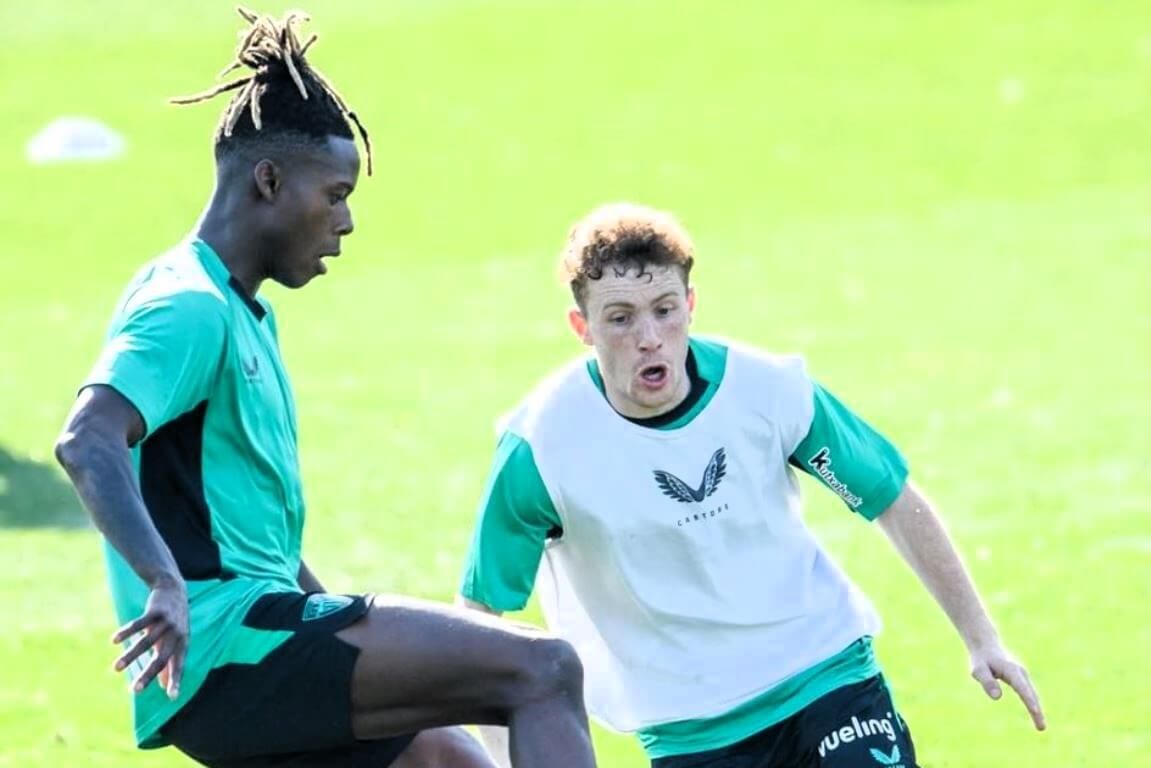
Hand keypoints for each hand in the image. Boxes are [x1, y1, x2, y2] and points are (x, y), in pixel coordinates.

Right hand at [112, 577, 187, 699]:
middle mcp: (177, 634)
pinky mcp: (155, 611)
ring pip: (146, 643)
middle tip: (135, 690)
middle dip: (148, 675)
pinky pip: (139, 624)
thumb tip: (165, 687)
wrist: (173, 590)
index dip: (176, 680)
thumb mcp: (175, 641)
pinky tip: (114, 640)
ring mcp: (167, 622)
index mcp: (182, 644)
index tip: (172, 697)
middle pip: (162, 658)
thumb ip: (169, 663)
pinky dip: (126, 632)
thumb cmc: (174, 622)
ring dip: (130, 656)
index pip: (179, 665)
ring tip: (115, 669)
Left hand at [969, 643, 1045, 730]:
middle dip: (1037, 711)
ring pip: (1032, 695)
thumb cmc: (981, 660)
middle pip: (1031, 694)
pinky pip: (1029, 694)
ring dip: (1037, 710)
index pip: (1021, 688)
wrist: (986, 647)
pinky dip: (1033, 705)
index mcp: (1011, 670)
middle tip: (1041, 728)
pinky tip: (1036, 715)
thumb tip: (997, 697)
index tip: (1035, 711)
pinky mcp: (1021, 680)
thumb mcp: (978, 670)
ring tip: (1040, 727)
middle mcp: (1021, 673)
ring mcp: (1023, 677)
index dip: (1029, 700)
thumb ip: (987, 681)